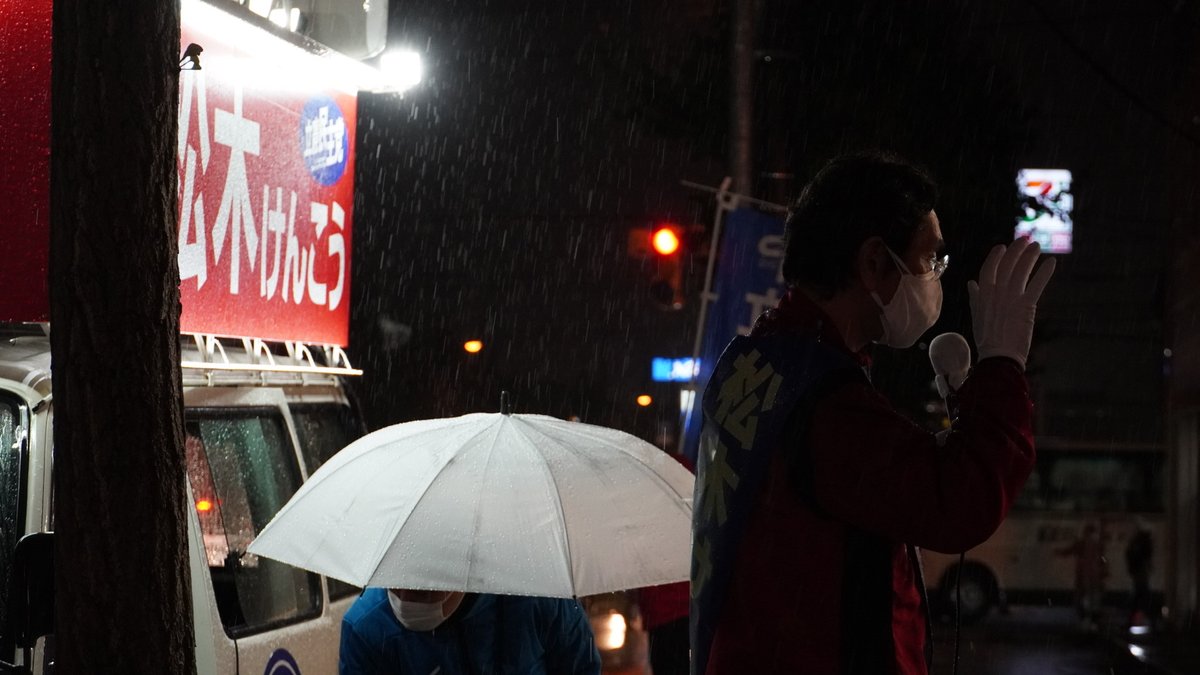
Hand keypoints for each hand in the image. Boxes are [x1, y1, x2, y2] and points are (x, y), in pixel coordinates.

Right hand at [967, 237, 1055, 369]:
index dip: (996, 255)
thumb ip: (975, 297)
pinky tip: (1052, 262)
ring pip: (1022, 270)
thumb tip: (971, 283)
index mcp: (982, 293)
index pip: (988, 267)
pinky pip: (1037, 284)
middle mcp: (996, 291)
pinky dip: (1045, 272)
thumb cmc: (986, 338)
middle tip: (1025, 239)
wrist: (998, 355)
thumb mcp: (977, 315)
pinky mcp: (1026, 305)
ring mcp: (1011, 297)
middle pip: (1007, 264)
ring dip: (1030, 256)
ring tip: (1037, 246)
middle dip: (1016, 249)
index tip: (1003, 246)